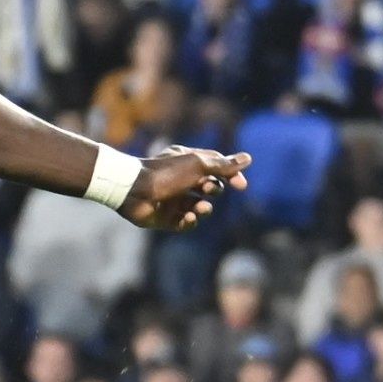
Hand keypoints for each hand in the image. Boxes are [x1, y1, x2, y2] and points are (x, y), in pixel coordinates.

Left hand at [118, 145, 248, 231]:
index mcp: (188, 163)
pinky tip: (189, 218)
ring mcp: (174, 200)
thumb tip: (248, 158)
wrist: (134, 189)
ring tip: (199, 208)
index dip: (231, 176)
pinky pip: (186, 223)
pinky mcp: (166, 218)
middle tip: (206, 189)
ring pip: (200, 207)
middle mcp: (182, 180)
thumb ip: (223, 165)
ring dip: (204, 209)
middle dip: (213, 190)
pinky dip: (191, 221)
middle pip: (210, 188)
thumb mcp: (199, 165)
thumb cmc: (166, 172)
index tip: (241, 185)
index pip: (217, 168)